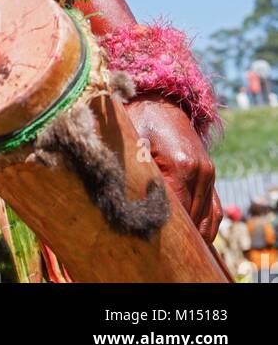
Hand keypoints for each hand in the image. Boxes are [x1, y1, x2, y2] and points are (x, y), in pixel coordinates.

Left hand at [125, 95, 220, 241]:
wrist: (160, 101)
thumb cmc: (140, 122)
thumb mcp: (131, 145)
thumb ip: (135, 175)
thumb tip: (129, 205)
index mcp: (181, 165)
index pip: (177, 214)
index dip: (161, 228)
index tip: (145, 234)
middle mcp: (201, 172)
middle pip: (192, 219)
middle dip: (174, 232)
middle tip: (152, 240)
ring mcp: (209, 174)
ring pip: (205, 219)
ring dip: (191, 233)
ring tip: (170, 242)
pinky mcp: (210, 175)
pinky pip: (214, 210)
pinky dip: (205, 226)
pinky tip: (190, 237)